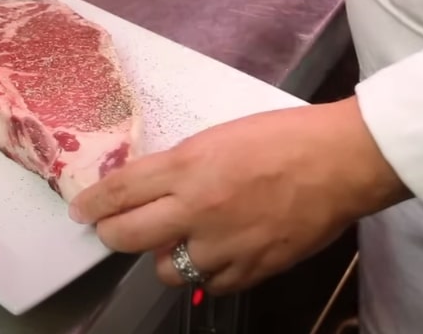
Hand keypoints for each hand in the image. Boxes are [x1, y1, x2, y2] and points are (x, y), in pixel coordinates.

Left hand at [68, 97, 410, 293]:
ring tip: (177, 242)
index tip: (81, 210)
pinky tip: (214, 255)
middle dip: (111, 234)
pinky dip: (206, 273)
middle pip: (126, 236)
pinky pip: (210, 284)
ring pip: (165, 270)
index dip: (93, 203)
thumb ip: (180, 167)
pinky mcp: (252, 268)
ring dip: (163, 257)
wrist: (340, 161)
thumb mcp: (217, 138)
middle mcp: (196, 209)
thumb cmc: (283, 138)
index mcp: (187, 167)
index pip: (120, 190)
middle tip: (112, 230)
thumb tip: (151, 190)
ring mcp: (224, 244)